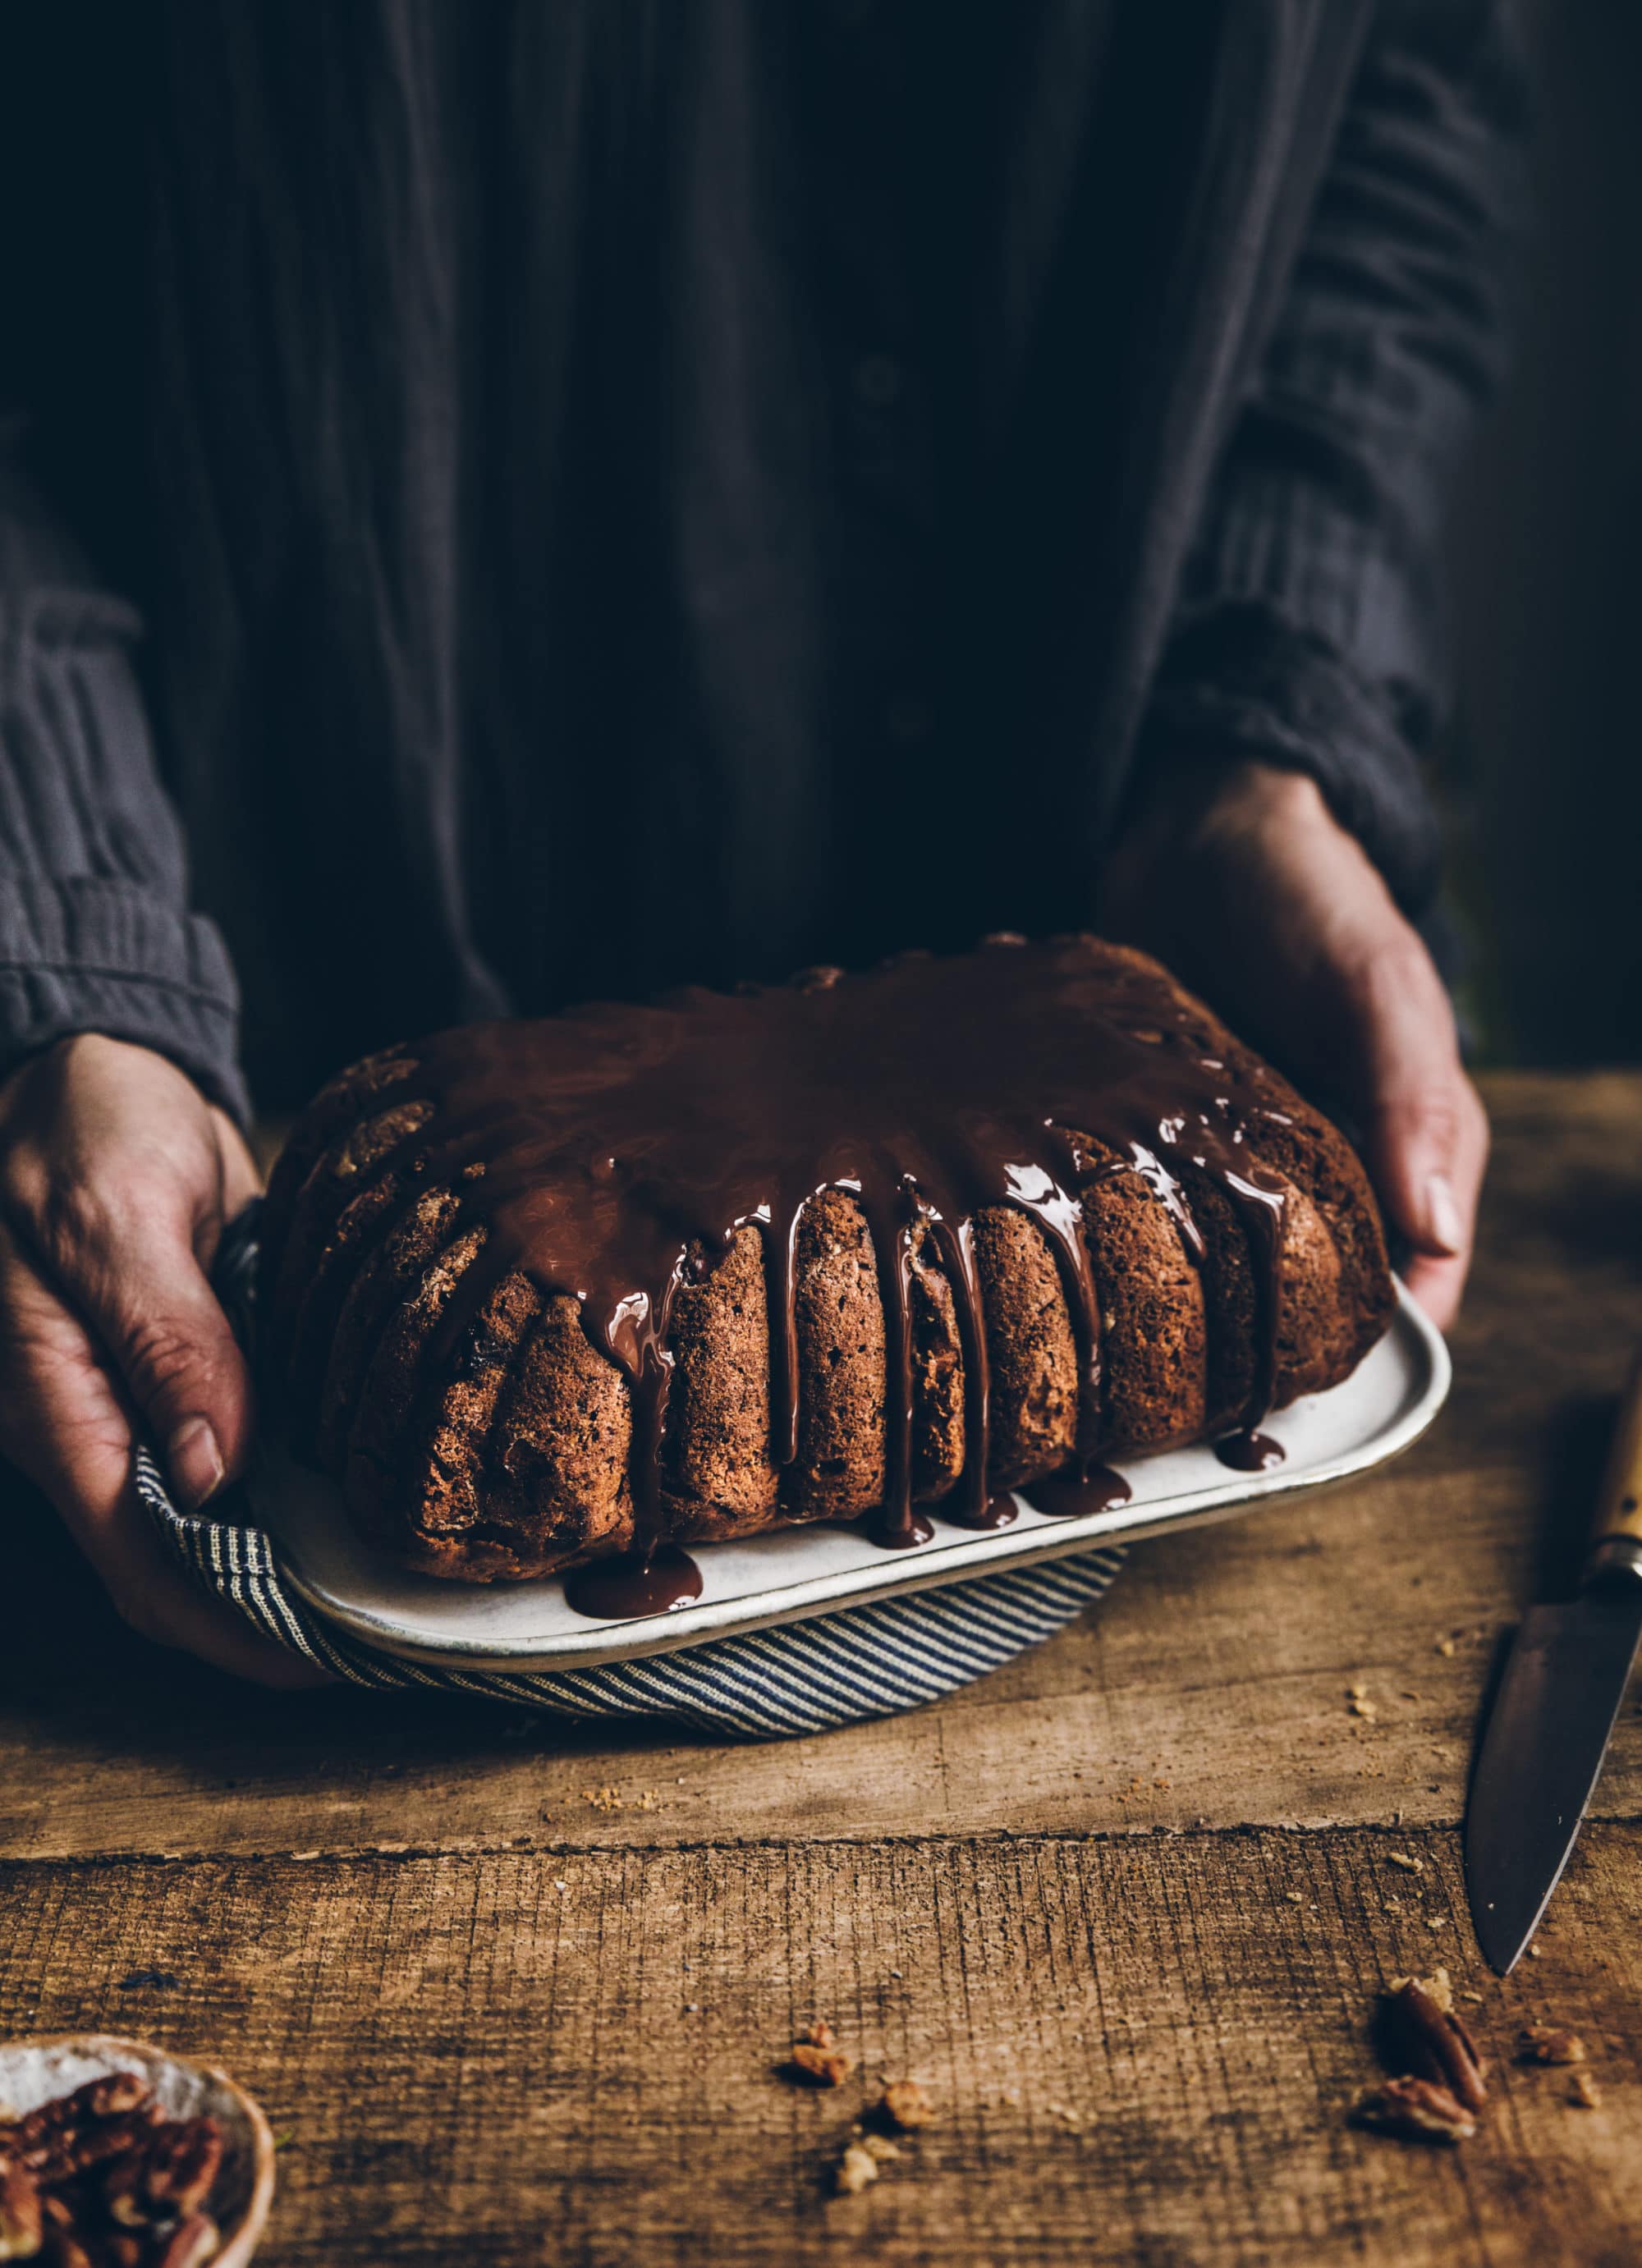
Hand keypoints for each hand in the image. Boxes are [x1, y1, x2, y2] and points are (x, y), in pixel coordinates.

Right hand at [0, 1034, 326, 1684]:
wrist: (92, 1062)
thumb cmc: (77, 1125)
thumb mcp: (114, 1215)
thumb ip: (163, 1338)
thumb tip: (211, 1474)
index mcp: (53, 1406)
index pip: (139, 1562)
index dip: (228, 1629)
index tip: (323, 1663)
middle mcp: (97, 1426)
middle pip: (180, 1565)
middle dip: (272, 1619)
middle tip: (390, 1641)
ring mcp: (144, 1403)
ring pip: (219, 1521)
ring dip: (295, 1562)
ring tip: (400, 1594)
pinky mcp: (193, 1369)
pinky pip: (244, 1454)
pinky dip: (301, 1489)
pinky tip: (376, 1500)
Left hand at [1097, 761, 1487, 1331]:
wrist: (1200, 824)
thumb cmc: (1312, 899)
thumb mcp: (1376, 987)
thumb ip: (1413, 1103)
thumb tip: (1437, 1236)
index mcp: (1405, 1152)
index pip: (1411, 1291)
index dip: (1367, 1349)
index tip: (1297, 1396)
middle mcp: (1323, 1171)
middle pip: (1308, 1299)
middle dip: (1257, 1347)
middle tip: (1181, 1380)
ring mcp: (1234, 1160)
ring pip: (1217, 1269)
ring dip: (1173, 1301)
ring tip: (1111, 1332)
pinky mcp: (1153, 1135)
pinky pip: (1139, 1207)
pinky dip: (1112, 1232)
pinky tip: (1068, 1254)